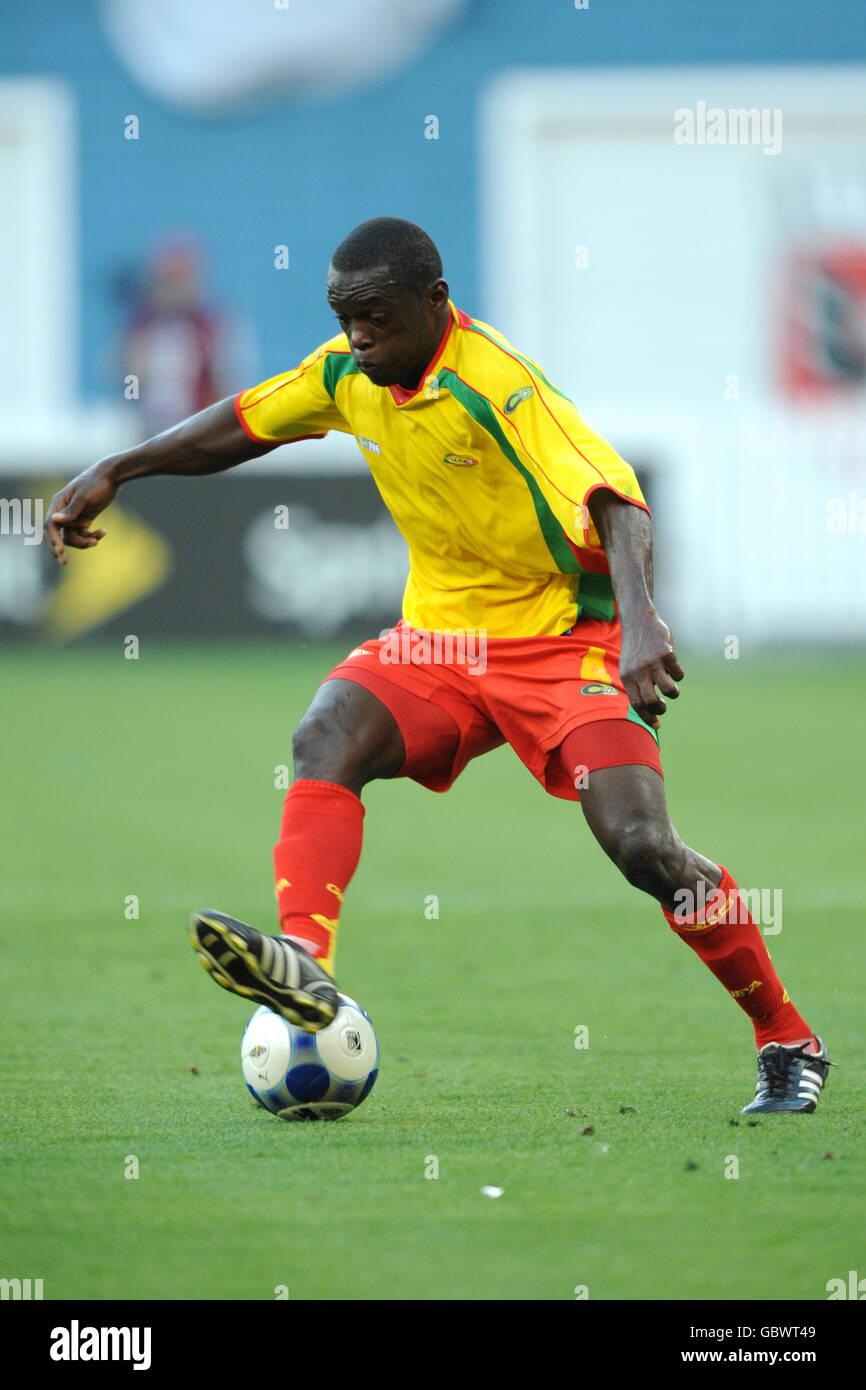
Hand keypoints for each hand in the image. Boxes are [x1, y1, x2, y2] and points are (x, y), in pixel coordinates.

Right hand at [44, 468, 117, 564]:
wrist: (111, 477)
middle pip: (56, 534)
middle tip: (64, 562)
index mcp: (58, 503)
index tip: (60, 551)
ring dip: (83, 541)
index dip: (53, 539)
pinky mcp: (83, 519)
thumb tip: (55, 521)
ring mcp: (73, 516)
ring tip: (97, 539)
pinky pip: (83, 534)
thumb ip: (71, 510)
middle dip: (60, 548)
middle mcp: (62, 511)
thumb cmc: (96, 483)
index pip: (51, 525)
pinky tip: (104, 532)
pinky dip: (92, 536)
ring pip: (72, 537)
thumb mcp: (85, 497)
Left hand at [619, 609, 683, 729]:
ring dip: (673, 693)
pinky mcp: (667, 654)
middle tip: (663, 706)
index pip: (637, 704)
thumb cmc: (635, 648)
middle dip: (660, 709)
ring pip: (668, 690)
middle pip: (651, 701)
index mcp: (627, 677)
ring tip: (671, 689)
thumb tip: (648, 708)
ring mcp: (653, 662)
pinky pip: (678, 674)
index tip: (657, 725)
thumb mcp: (628, 667)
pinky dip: (678, 675)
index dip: (647, 717)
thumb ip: (636, 685)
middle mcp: (639, 671)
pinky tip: (673, 668)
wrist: (638, 621)